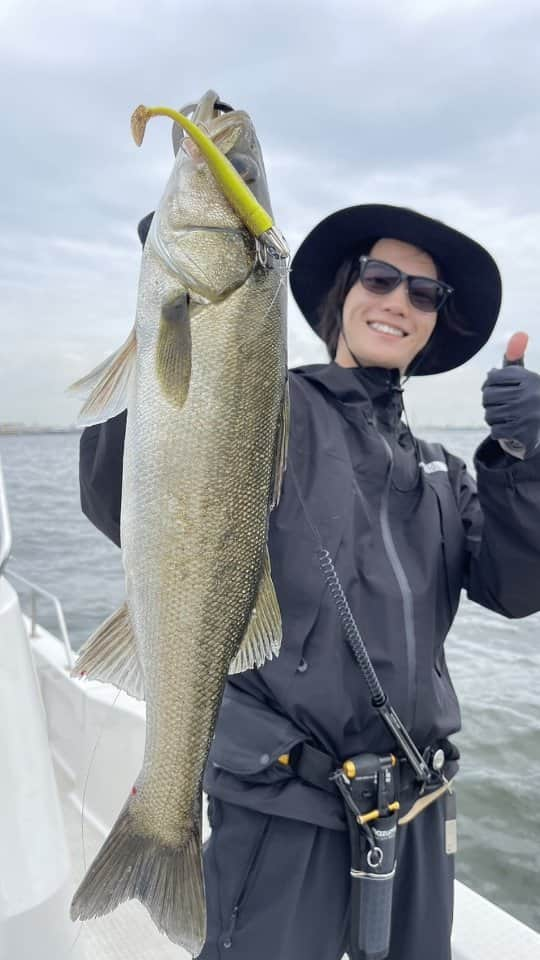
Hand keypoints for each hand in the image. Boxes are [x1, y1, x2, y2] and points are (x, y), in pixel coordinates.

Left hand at [482, 332, 539, 459]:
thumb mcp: (527, 381)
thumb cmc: (533, 398)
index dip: (488, 382)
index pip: (495, 376)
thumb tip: (502, 356)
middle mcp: (528, 395)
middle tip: (496, 404)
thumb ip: (513, 367)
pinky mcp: (522, 432)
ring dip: (493, 417)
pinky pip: (495, 431)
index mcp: (529, 379)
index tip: (490, 387)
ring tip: (502, 416)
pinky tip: (507, 428)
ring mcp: (525, 414)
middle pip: (488, 396)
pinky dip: (499, 431)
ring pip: (489, 414)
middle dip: (489, 401)